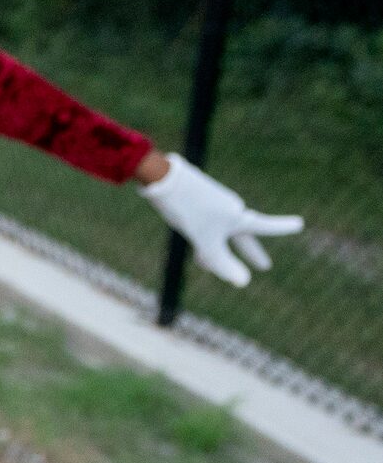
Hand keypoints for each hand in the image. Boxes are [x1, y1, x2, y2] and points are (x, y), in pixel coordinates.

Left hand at [137, 154, 300, 287]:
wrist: (163, 180)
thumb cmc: (189, 211)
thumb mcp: (206, 242)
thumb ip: (223, 263)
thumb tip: (244, 283)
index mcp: (239, 217)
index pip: (266, 227)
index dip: (282, 228)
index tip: (299, 224)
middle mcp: (231, 210)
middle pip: (243, 236)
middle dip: (250, 253)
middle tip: (264, 266)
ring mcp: (215, 206)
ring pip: (220, 235)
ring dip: (216, 251)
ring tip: (203, 264)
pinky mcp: (198, 203)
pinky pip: (207, 227)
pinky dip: (204, 240)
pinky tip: (193, 246)